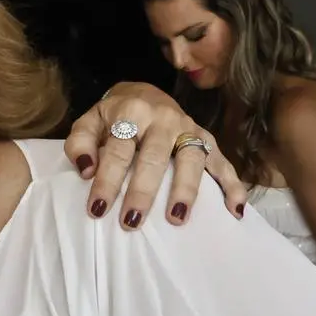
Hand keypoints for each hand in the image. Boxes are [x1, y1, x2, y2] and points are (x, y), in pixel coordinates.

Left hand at [63, 82, 246, 227]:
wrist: (142, 93)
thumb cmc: (112, 117)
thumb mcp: (88, 121)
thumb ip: (80, 143)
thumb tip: (85, 170)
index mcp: (131, 112)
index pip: (118, 151)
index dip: (106, 181)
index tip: (97, 209)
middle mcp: (163, 119)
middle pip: (154, 158)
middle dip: (143, 191)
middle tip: (131, 222)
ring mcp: (189, 128)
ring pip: (192, 158)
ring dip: (186, 189)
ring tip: (177, 219)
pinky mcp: (207, 138)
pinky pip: (222, 161)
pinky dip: (232, 185)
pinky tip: (235, 211)